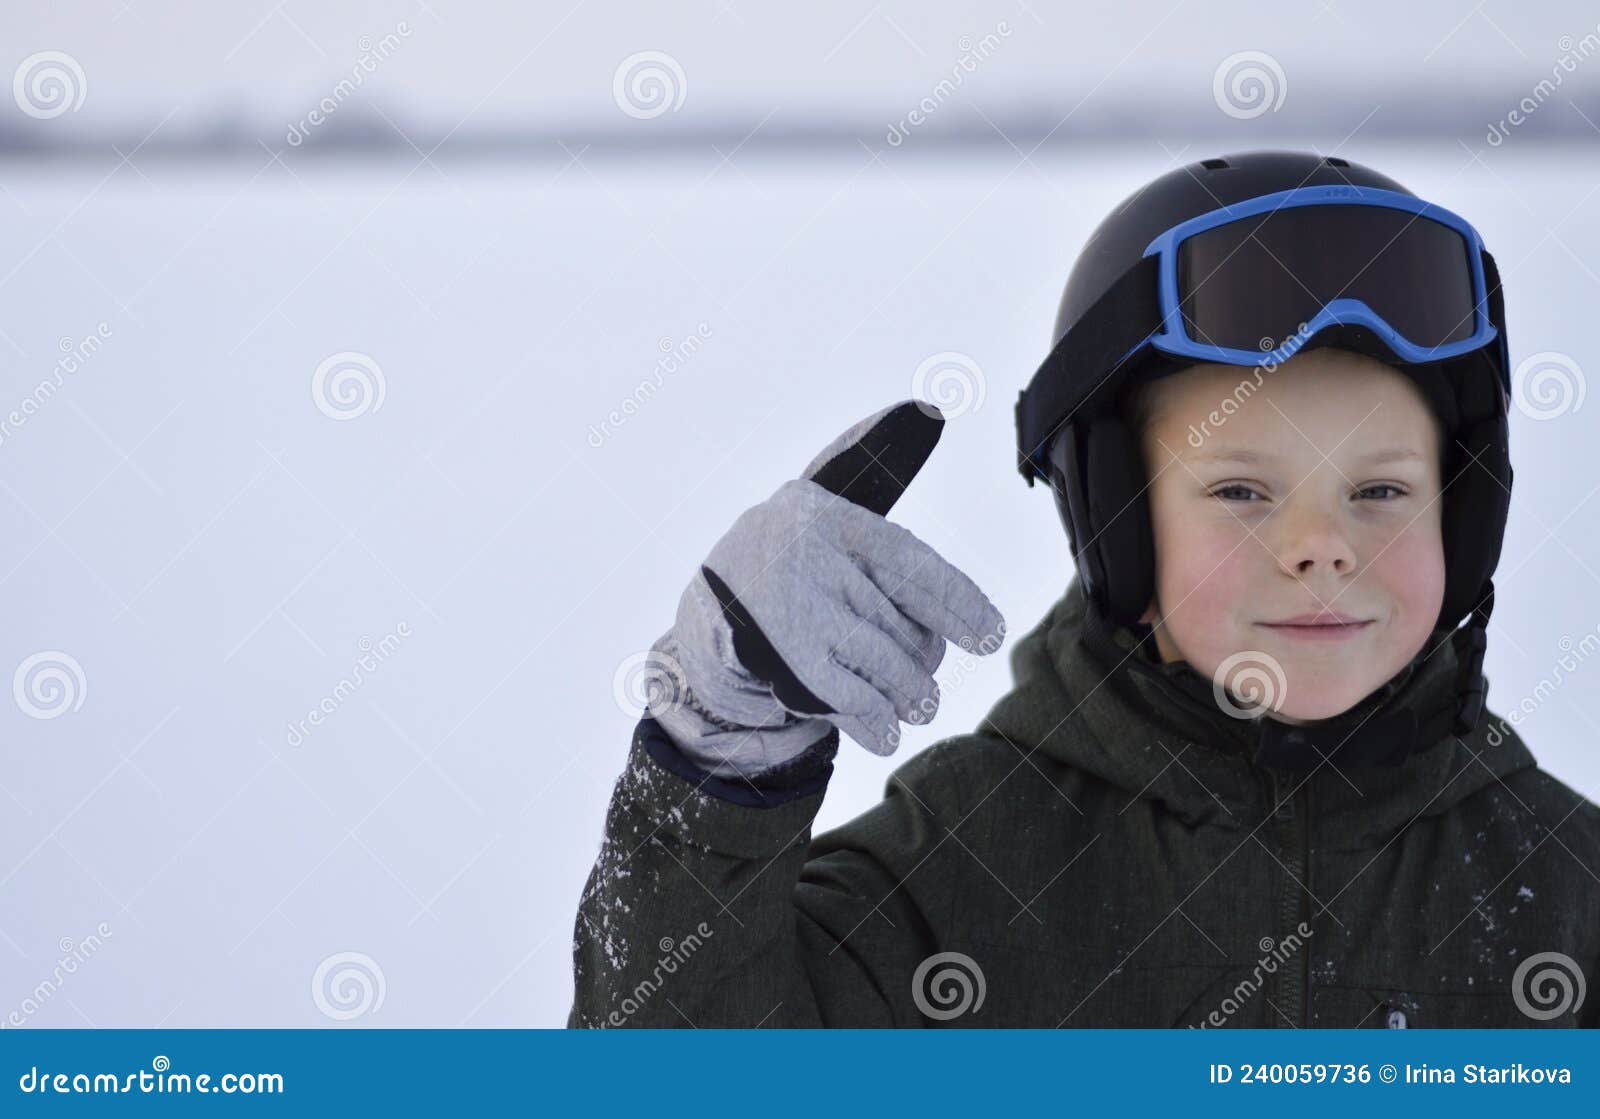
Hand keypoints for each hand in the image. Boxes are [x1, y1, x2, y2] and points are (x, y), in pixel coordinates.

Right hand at [648, 400, 1005, 777]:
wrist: (706, 612)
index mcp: (828, 515)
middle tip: (930, 682)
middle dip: (922, 658)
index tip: (990, 634)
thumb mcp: (822, 501)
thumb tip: (930, 406)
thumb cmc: (785, 552)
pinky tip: (886, 731)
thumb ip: (874, 462)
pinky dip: (874, 720)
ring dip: (908, 693)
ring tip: (918, 706)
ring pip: (883, 661)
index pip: (910, 562)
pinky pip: (848, 697)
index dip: (958, 602)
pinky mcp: (782, 661)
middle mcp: (809, 558)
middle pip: (899, 620)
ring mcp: (794, 611)